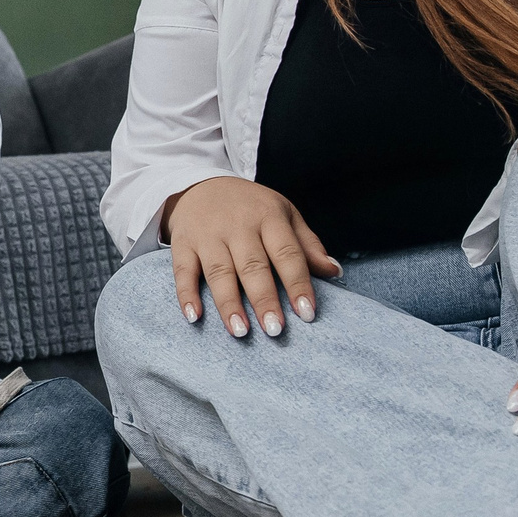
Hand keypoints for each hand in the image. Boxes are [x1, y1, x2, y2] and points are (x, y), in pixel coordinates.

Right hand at [163, 176, 340, 338]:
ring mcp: (208, 234)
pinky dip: (186, 294)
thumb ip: (307, 244)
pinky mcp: (184, 243)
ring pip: (219, 271)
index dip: (298, 283)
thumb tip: (334, 271)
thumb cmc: (250, 207)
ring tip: (240, 331)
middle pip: (252, 265)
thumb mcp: (283, 214)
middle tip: (275, 329)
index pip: (287, 253)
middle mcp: (238, 225)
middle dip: (264, 298)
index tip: (307, 313)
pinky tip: (194, 316)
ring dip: (229, 303)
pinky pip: (183, 270)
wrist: (200, 185)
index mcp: (268, 216)